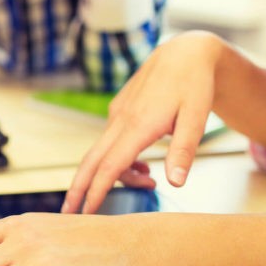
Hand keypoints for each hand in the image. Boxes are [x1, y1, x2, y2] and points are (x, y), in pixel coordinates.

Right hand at [63, 32, 223, 213]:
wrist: (185, 52)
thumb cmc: (194, 84)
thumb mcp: (197, 117)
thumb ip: (184, 151)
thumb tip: (176, 182)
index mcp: (138, 125)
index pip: (110, 166)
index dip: (97, 191)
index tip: (86, 212)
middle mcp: (121, 120)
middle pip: (91, 161)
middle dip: (78, 189)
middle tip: (68, 214)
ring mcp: (117, 115)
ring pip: (103, 153)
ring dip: (115, 175)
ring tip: (148, 184)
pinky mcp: (119, 111)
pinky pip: (110, 143)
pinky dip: (119, 160)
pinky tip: (143, 165)